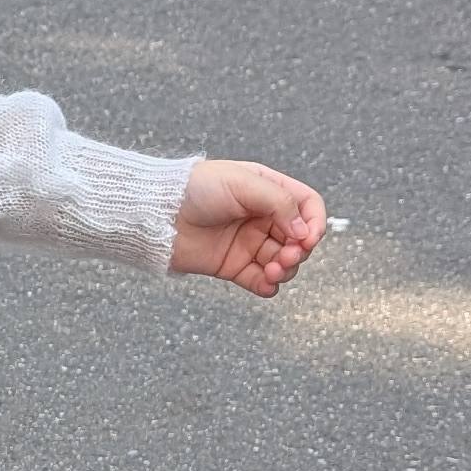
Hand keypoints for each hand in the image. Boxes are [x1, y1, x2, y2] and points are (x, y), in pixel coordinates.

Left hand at [170, 157, 326, 296]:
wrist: (157, 213)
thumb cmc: (195, 188)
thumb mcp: (242, 183)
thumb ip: (279, 203)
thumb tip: (303, 230)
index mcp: (268, 190)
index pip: (307, 206)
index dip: (314, 223)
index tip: (308, 238)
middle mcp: (262, 217)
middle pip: (299, 239)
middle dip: (298, 251)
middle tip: (287, 256)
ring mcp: (249, 243)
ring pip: (284, 262)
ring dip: (286, 270)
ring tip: (273, 270)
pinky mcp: (234, 266)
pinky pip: (261, 281)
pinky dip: (269, 286)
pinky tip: (266, 284)